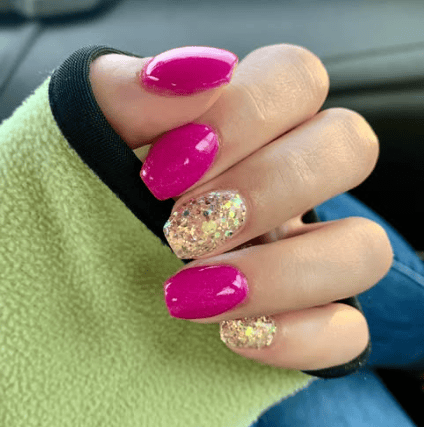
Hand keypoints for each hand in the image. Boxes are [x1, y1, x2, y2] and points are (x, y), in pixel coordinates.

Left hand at [90, 44, 392, 371]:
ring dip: (281, 274)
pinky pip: (349, 331)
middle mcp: (293, 184)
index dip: (245, 114)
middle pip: (349, 147)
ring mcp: (311, 256)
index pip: (297, 78)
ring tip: (194, 293)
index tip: (165, 169)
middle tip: (184, 228)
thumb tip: (197, 72)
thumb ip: (128, 93)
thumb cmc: (87, 201)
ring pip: (365, 249)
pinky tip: (230, 334)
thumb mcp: (90, 136)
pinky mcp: (311, 322)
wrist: (82, 283)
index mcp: (251, 126)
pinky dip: (296, 338)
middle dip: (267, 191)